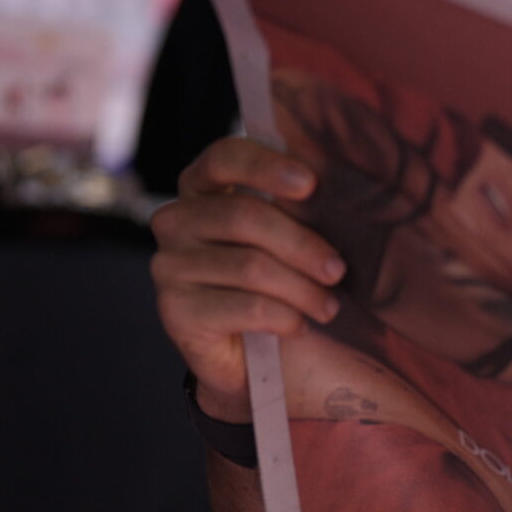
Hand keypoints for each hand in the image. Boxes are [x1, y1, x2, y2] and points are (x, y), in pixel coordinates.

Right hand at [150, 137, 345, 422]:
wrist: (242, 354)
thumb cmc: (271, 279)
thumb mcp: (282, 236)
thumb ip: (295, 208)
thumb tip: (343, 191)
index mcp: (202, 186)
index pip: (224, 158)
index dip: (266, 167)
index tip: (311, 184)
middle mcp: (176, 220)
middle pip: (244, 216)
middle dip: (301, 244)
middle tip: (337, 270)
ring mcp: (168, 266)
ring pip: (250, 266)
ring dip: (301, 289)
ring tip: (329, 306)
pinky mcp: (174, 311)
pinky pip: (244, 307)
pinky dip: (284, 317)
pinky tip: (300, 326)